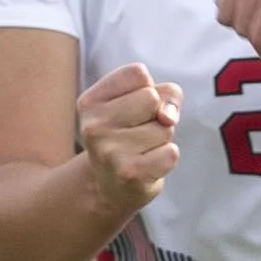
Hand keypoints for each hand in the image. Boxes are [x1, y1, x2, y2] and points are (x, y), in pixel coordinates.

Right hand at [77, 64, 181, 218]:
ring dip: (161, 140)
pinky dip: (167, 159)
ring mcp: (109, 151)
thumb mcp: (144, 103)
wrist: (111, 187)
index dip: (148, 89)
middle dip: (156, 115)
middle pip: (152, 98)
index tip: (134, 109)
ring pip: (164, 127)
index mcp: (90, 102)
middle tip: (138, 134)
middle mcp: (93, 126)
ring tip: (141, 151)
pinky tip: (147, 166)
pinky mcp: (129, 173)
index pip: (138, 73)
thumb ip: (167, 94)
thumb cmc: (131, 135)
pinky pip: (171, 153)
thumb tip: (167, 117)